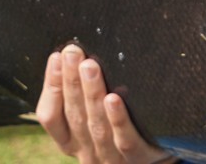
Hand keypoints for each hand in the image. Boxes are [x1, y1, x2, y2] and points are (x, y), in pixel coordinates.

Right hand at [36, 45, 176, 163]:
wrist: (156, 156)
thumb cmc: (120, 129)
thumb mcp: (94, 116)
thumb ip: (82, 97)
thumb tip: (72, 55)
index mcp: (70, 141)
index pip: (50, 116)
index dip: (52, 87)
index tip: (56, 57)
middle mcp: (86, 152)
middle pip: (74, 116)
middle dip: (72, 82)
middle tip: (73, 52)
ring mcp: (110, 158)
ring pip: (97, 126)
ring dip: (91, 94)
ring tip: (90, 66)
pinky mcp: (137, 158)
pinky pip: (125, 140)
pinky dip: (118, 119)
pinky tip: (114, 98)